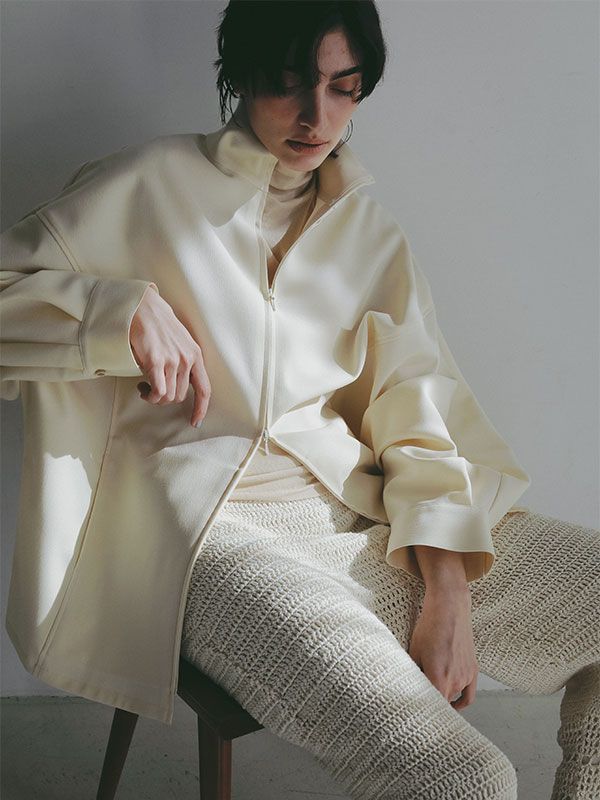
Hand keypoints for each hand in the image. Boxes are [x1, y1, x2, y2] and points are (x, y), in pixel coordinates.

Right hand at [129, 285, 210, 427]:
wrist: (143, 307)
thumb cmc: (158, 325)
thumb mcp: (180, 342)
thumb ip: (184, 361)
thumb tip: (178, 384)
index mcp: (196, 355)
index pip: (204, 389)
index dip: (201, 408)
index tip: (195, 421)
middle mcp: (187, 359)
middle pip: (179, 396)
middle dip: (165, 399)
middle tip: (152, 390)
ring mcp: (173, 361)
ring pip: (167, 396)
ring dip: (154, 397)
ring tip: (146, 387)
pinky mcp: (156, 361)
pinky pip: (157, 391)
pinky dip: (150, 395)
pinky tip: (143, 387)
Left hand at [408, 586, 477, 709]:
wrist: (449, 609)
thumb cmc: (429, 627)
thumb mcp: (414, 651)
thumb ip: (414, 674)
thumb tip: (409, 688)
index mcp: (439, 679)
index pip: (432, 707)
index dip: (423, 712)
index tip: (415, 715)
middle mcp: (455, 681)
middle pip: (441, 703)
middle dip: (430, 701)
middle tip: (419, 699)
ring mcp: (466, 677)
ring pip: (452, 697)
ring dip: (443, 696)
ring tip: (430, 689)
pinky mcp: (473, 670)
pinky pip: (468, 695)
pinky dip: (461, 702)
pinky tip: (454, 704)